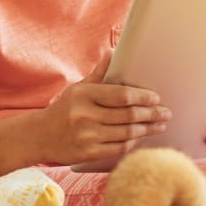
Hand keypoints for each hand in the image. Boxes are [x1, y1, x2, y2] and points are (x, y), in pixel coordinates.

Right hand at [37, 56, 170, 166]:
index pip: (122, 96)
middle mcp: (85, 115)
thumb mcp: (77, 89)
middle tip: (166, 113)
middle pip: (129, 115)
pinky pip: (119, 148)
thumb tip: (112, 52)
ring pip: (128, 133)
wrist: (38, 136)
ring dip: (148, 129)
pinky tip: (141, 137)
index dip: (143, 97)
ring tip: (159, 125)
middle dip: (152, 114)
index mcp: (83, 95)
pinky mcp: (89, 153)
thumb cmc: (63, 110)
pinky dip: (134, 142)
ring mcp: (87, 136)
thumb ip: (98, 74)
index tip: (156, 98)